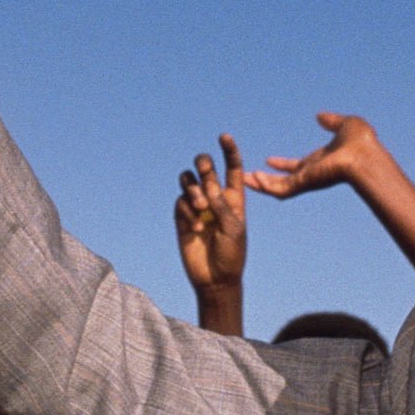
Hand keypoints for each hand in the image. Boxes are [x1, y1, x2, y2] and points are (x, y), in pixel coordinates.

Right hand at [175, 136, 247, 293]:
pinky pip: (180, 201)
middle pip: (205, 168)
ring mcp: (197, 206)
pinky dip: (187, 209)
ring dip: (193, 188)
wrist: (215, 278)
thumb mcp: (234, 228)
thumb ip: (222, 206)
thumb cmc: (232, 254)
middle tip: (205, 174)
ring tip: (200, 206)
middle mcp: (214, 198)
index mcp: (234, 198)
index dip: (229, 150)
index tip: (224, 136)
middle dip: (203, 165)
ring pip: (188, 180)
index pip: (232, 168)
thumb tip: (207, 187)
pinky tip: (196, 227)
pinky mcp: (182, 217)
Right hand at [246, 112, 380, 198]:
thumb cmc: (361, 142)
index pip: (297, 166)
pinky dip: (265, 186)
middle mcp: (312, 174)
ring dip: (259, 184)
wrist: (365, 155)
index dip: (282, 164)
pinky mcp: (304, 184)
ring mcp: (307, 180)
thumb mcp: (344, 125)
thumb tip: (320, 116)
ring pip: (277, 187)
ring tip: (242, 179)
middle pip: (283, 180)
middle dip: (265, 179)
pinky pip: (280, 189)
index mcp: (320, 162)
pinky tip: (252, 179)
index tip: (269, 160)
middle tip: (247, 176)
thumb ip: (331, 121)